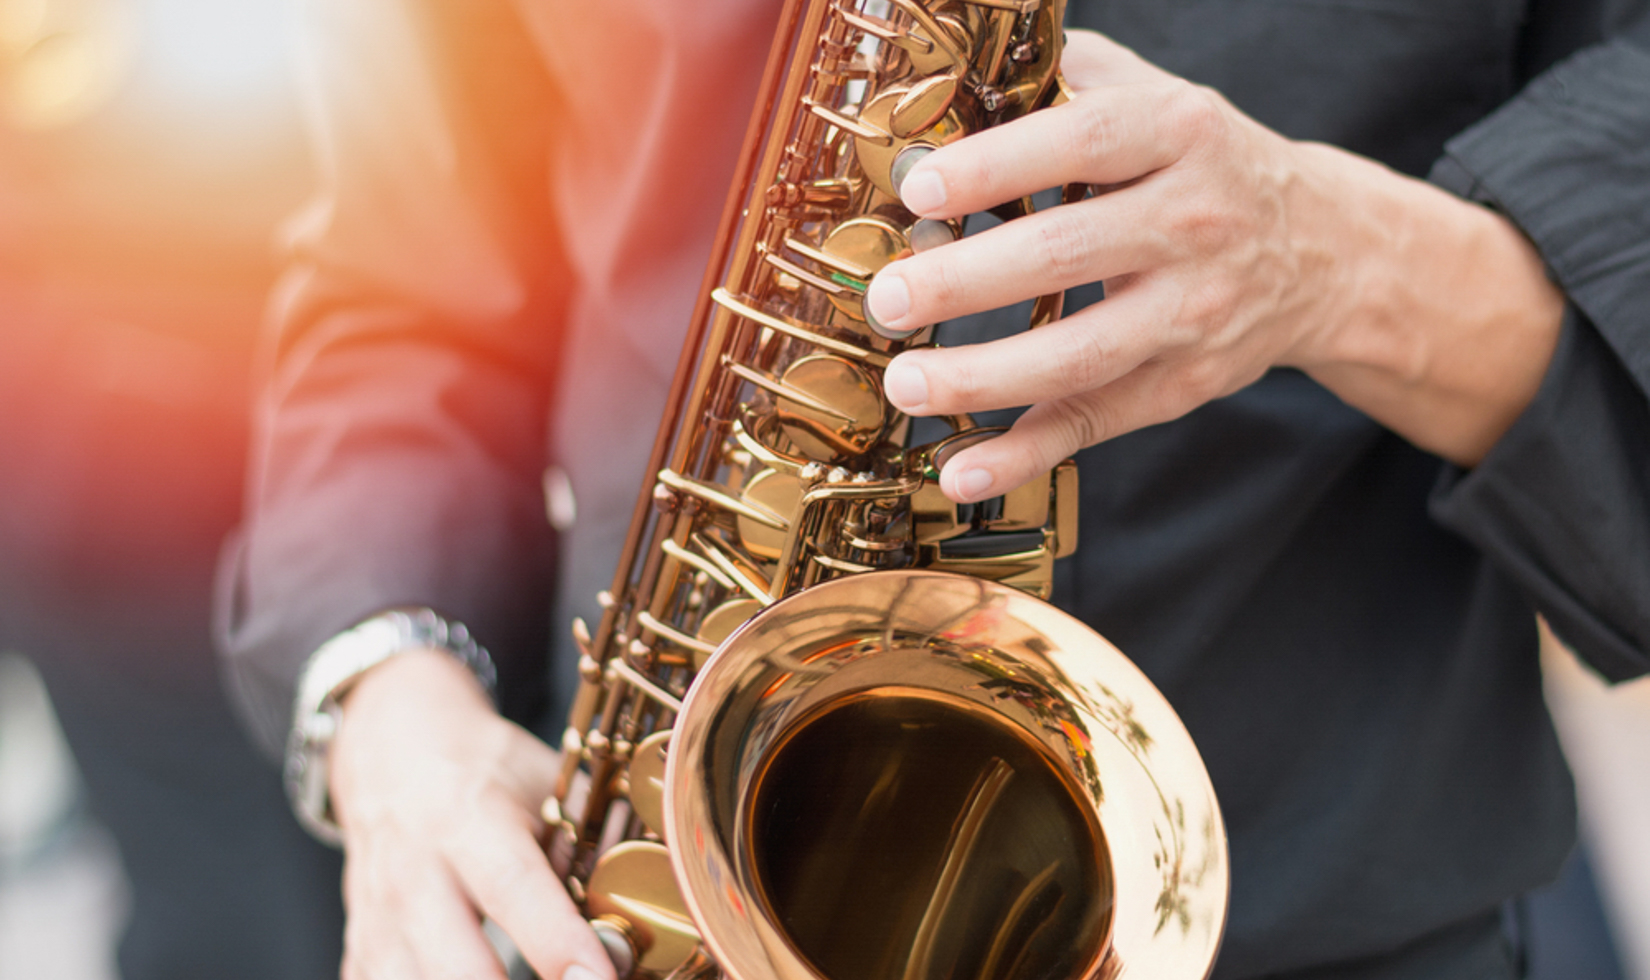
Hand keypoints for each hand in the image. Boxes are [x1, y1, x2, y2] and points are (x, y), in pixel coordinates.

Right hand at [329, 649, 613, 979]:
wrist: (388, 750)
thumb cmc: (480, 768)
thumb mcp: (542, 780)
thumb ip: (587, 839)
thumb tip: (647, 898)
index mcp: (468, 819)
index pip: (516, 890)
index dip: (558, 943)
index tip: (597, 978)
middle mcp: (415, 871)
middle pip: (458, 966)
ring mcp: (378, 916)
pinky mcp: (359, 946)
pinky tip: (473, 979)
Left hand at [868, 30, 1563, 501]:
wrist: (1326, 250)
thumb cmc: (1204, 164)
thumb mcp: (1157, 96)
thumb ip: (1070, 78)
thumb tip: (956, 78)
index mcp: (1180, 132)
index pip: (1083, 141)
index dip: (999, 166)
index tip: (921, 190)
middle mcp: (1193, 222)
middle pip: (1069, 255)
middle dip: (966, 281)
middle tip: (888, 298)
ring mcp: (1192, 313)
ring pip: (1081, 354)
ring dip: (984, 376)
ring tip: (905, 382)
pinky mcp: (1183, 383)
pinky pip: (1096, 422)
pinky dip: (1025, 454)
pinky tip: (961, 468)